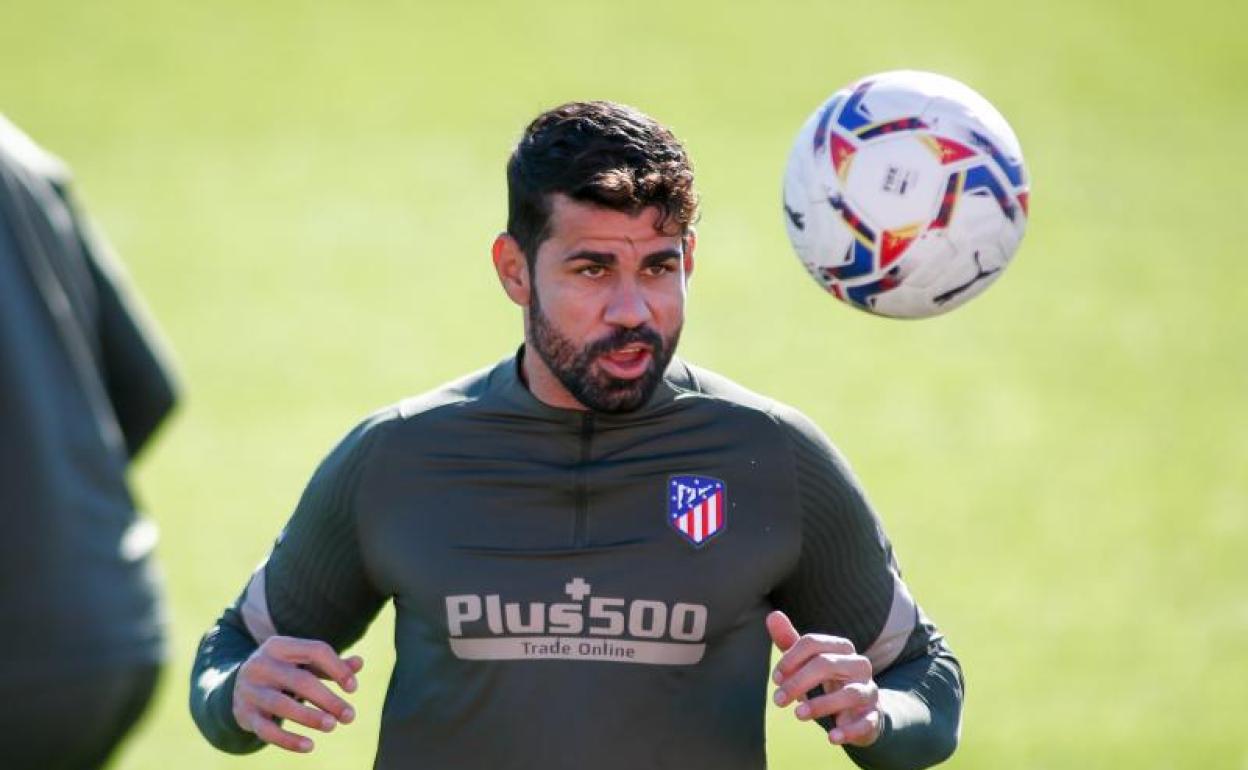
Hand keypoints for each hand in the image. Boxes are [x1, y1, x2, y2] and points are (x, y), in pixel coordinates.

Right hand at [232, 635, 363, 752]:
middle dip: (328, 699)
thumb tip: (359, 663)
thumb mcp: (304, 662)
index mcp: (279, 646)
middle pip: (300, 681)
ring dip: (310, 717)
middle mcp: (261, 664)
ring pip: (281, 705)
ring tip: (332, 726)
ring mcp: (249, 690)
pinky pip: (266, 730)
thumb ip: (332, 664)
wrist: (240, 685)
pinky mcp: (244, 714)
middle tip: (349, 716)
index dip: (337, 669)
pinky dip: (288, 740)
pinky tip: (309, 746)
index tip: (353, 688)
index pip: (315, 651)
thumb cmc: (284, 671)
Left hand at [766, 610, 881, 746]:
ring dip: (821, 705)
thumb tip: (773, 615)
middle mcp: (859, 665)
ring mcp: (869, 691)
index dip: (790, 659)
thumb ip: (790, 642)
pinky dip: (849, 730)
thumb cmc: (829, 682)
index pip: (813, 643)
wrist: (859, 711)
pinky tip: (832, 738)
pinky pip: (866, 722)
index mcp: (841, 648)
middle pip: (826, 664)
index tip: (776, 678)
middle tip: (778, 700)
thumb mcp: (808, 663)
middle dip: (798, 682)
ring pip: (850, 693)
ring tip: (797, 715)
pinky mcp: (873, 716)